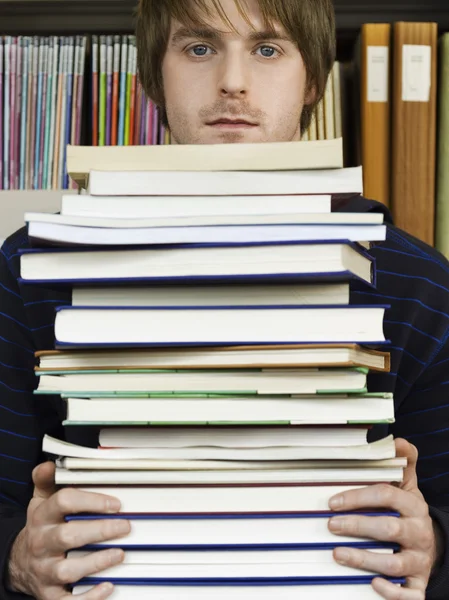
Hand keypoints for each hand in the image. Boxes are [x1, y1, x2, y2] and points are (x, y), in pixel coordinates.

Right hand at [8, 461, 130, 599]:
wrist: (19, 563)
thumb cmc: (42, 527)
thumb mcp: (40, 501)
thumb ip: (48, 481)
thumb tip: (51, 464)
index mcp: (42, 517)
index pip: (63, 502)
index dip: (91, 501)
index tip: (116, 503)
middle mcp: (41, 544)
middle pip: (67, 537)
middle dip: (99, 531)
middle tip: (125, 527)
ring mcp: (44, 570)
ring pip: (68, 570)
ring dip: (96, 562)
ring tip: (120, 554)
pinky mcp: (49, 594)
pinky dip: (88, 597)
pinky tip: (107, 587)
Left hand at [328, 438, 441, 598]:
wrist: (434, 546)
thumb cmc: (409, 513)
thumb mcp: (409, 487)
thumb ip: (403, 465)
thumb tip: (397, 441)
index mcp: (413, 506)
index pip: (386, 496)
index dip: (358, 497)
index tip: (333, 502)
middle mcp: (418, 532)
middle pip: (388, 529)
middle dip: (358, 526)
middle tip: (332, 525)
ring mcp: (419, 559)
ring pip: (394, 563)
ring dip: (364, 559)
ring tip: (337, 553)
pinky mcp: (419, 583)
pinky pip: (410, 594)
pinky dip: (392, 592)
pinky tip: (373, 584)